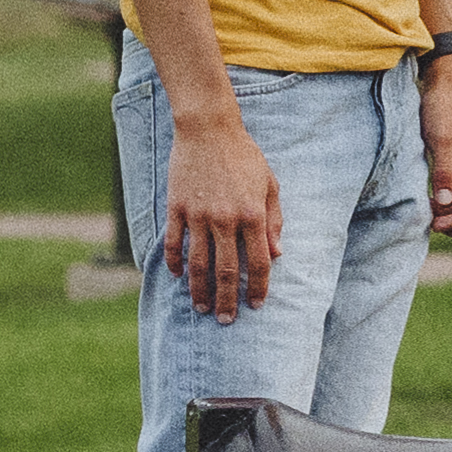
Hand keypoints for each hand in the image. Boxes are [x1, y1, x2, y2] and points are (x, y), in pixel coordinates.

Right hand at [161, 106, 283, 322]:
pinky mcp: (177, 208)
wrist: (209, 130)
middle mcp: (225, 220)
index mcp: (252, 215)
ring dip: (199, 290)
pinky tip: (178, 277)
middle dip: (227, 300)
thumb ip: (274, 220)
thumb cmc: (244, 156)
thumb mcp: (270, 184)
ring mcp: (198, 215)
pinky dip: (175, 263)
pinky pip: (174, 243)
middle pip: (226, 271)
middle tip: (226, 321)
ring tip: (200, 308)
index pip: (258, 262)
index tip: (256, 305)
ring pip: (198, 264)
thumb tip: (277, 254)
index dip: (258, 287)